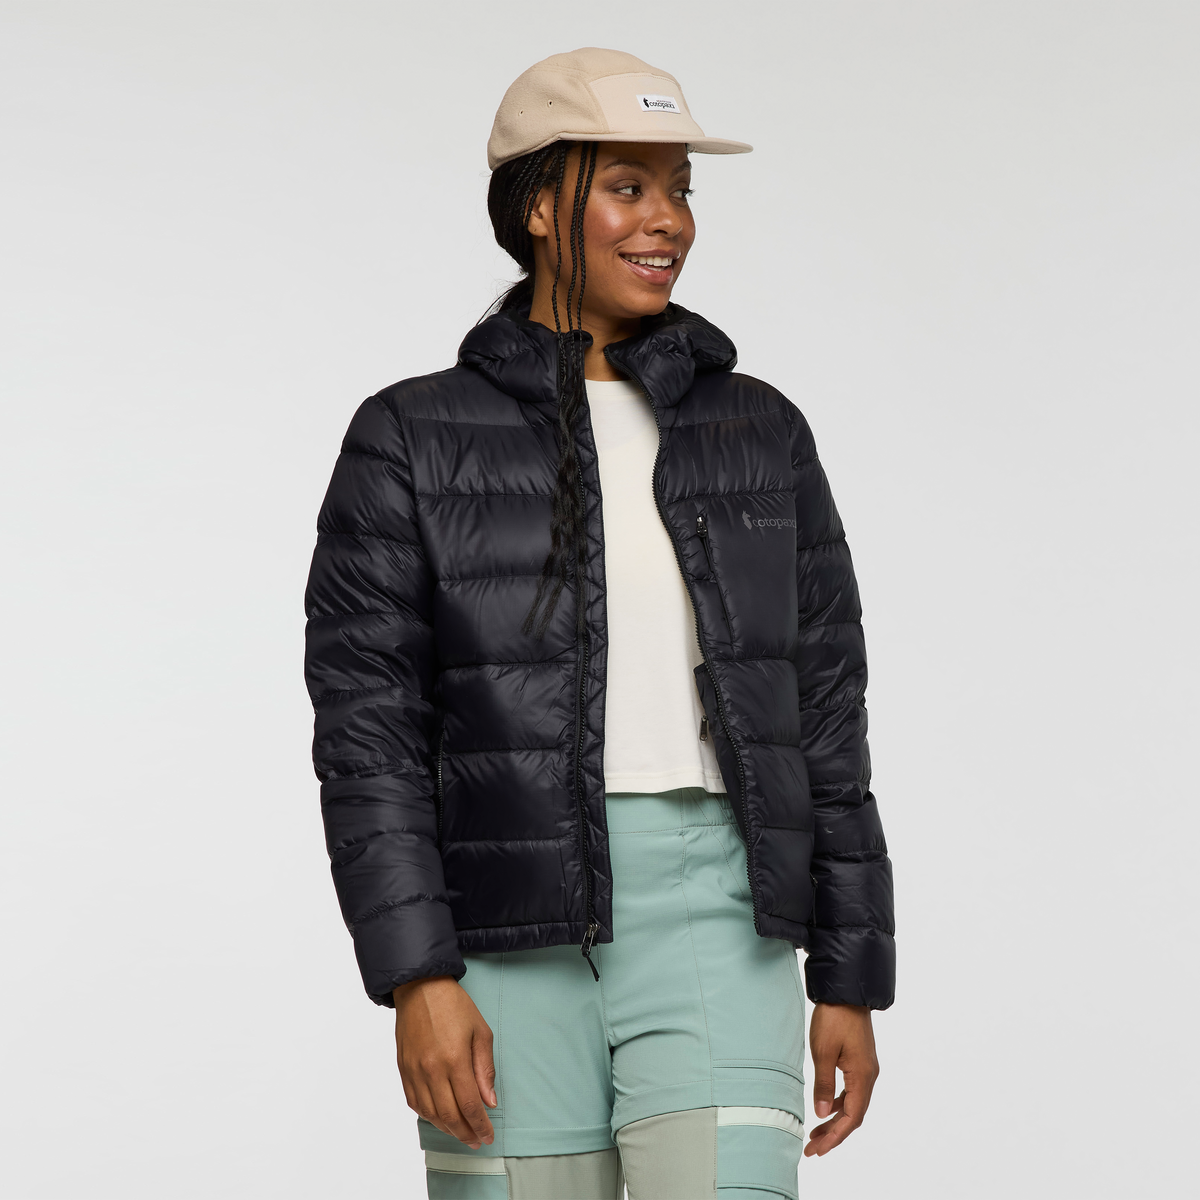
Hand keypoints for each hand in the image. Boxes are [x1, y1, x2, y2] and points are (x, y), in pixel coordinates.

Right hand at [393, 975, 496, 1148]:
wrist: (420, 988)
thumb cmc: (454, 1006)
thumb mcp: (480, 1031)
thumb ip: (485, 1069)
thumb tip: (489, 1101)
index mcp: (454, 1059)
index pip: (469, 1105)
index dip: (480, 1125)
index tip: (487, 1136)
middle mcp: (432, 1069)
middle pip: (449, 1116)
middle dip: (465, 1133)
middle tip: (476, 1141)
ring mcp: (415, 1071)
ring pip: (430, 1114)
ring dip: (447, 1129)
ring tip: (461, 1132)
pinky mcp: (403, 1069)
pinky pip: (415, 1103)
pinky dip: (428, 1116)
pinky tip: (440, 1118)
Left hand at [804, 1001, 878, 1156]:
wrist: (846, 990)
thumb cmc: (834, 1018)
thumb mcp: (823, 1052)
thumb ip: (823, 1085)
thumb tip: (821, 1114)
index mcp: (863, 1077)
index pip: (852, 1118)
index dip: (835, 1137)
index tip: (818, 1149)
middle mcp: (869, 1076)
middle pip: (854, 1115)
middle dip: (834, 1134)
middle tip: (813, 1148)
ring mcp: (866, 1068)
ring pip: (853, 1103)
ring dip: (835, 1120)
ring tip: (816, 1134)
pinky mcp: (860, 1060)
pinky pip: (851, 1090)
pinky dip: (838, 1103)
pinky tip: (825, 1106)